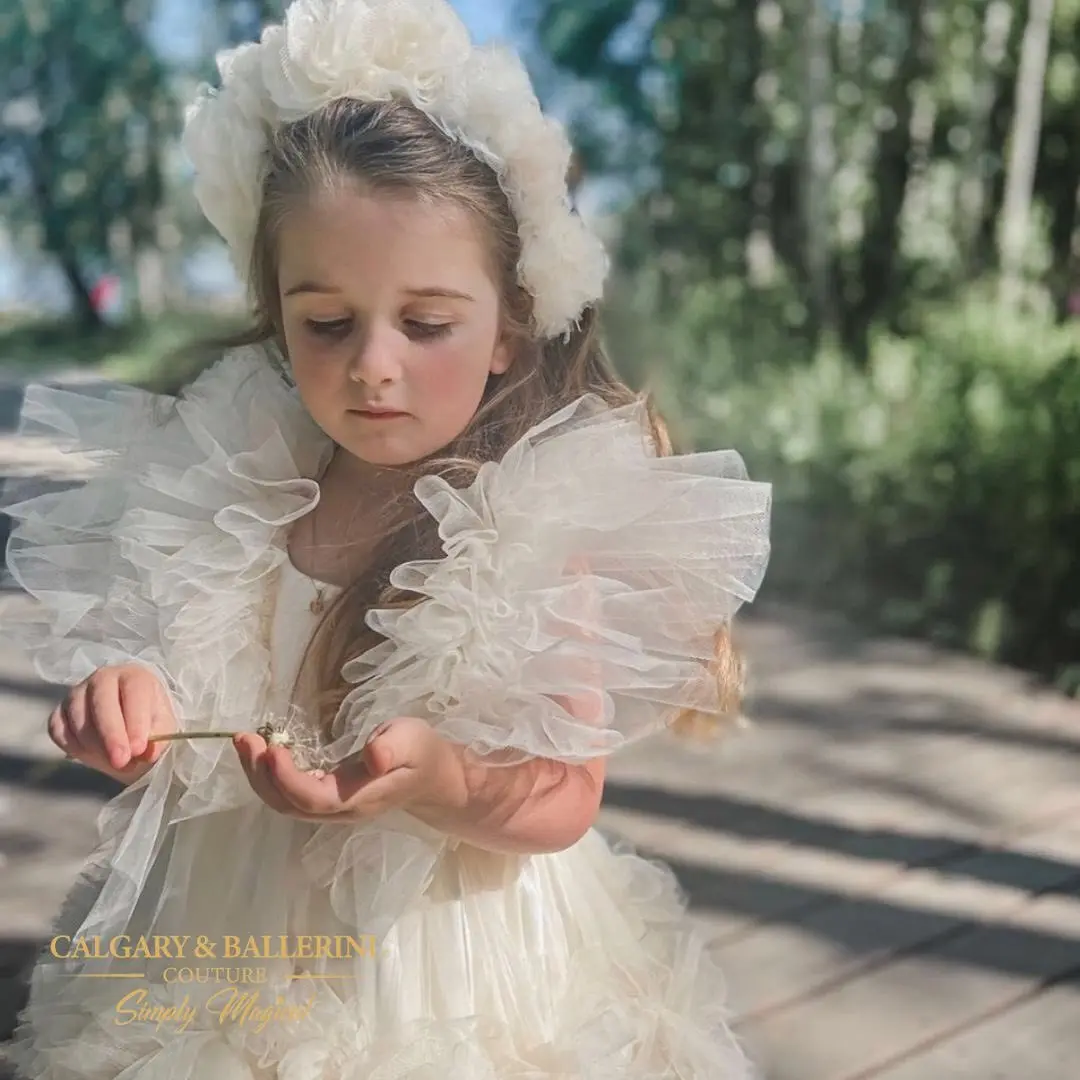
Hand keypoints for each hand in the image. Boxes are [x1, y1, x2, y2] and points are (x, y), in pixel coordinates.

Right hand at [48, 665, 175, 782]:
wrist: (128, 730)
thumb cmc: (149, 723)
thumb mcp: (163, 729)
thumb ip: (158, 738)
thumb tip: (147, 752)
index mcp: (134, 677)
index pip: (134, 691)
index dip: (135, 721)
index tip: (138, 748)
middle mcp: (103, 679)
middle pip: (102, 702)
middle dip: (111, 735)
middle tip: (121, 761)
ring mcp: (77, 694)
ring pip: (78, 719)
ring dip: (95, 746)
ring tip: (116, 763)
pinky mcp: (59, 712)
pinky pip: (59, 730)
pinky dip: (73, 747)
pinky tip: (92, 756)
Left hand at [232, 716, 455, 822]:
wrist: (432, 778)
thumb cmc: (422, 753)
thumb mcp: (413, 740)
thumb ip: (392, 747)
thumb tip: (372, 757)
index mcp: (360, 797)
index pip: (314, 798)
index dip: (288, 778)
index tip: (271, 749)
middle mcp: (340, 809)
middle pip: (289, 805)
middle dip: (261, 776)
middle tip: (245, 739)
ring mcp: (331, 807)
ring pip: (285, 802)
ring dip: (259, 776)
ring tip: (246, 742)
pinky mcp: (326, 797)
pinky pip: (290, 794)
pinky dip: (270, 775)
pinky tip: (263, 752)